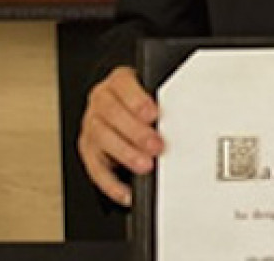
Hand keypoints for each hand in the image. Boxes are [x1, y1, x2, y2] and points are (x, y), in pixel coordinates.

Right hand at [78, 66, 164, 205]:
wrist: (119, 106)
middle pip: (111, 114)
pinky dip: (111, 183)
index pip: (123, 86)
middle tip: (156, 145)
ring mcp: (92, 126)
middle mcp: (101, 102)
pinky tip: (126, 191)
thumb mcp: (150, 92)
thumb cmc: (140, 102)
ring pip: (101, 138)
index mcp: (118, 83)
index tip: (153, 114)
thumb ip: (162, 100)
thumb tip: (185, 113)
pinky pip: (95, 168)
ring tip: (145, 166)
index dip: (137, 101)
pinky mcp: (88, 150)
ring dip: (125, 153)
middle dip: (135, 131)